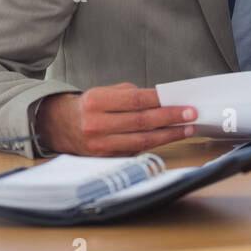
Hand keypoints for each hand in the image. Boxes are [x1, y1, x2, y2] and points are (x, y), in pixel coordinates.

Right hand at [35, 83, 197, 155]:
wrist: (58, 126)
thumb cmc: (88, 106)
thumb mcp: (104, 92)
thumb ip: (131, 95)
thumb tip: (163, 100)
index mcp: (96, 101)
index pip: (136, 101)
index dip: (162, 102)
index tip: (182, 102)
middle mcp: (95, 124)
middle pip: (142, 122)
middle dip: (171, 119)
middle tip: (191, 115)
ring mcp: (99, 145)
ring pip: (141, 141)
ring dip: (168, 135)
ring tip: (186, 129)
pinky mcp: (103, 158)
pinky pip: (134, 151)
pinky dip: (154, 145)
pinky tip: (168, 138)